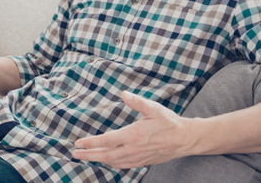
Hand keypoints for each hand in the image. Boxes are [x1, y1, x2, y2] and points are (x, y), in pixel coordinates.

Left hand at [71, 91, 195, 168]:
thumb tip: (124, 94)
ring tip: (86, 157)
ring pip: (113, 162)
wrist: (185, 139)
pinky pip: (123, 165)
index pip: (107, 141)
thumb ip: (137, 102)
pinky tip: (106, 160)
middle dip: (88, 155)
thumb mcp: (154, 108)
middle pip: (105, 155)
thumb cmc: (169, 122)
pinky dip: (111, 163)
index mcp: (134, 135)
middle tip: (75, 153)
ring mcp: (138, 157)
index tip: (78, 143)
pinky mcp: (142, 162)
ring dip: (98, 160)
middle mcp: (134, 149)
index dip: (90, 143)